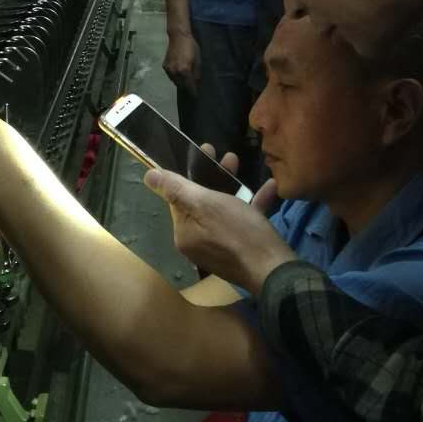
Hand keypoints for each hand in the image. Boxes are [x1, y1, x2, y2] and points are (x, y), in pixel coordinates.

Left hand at [144, 161, 293, 296]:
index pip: (179, 199)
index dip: (191, 173)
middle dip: (214, 176)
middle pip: (202, 202)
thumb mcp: (205, 204)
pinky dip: (253, 204)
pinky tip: (270, 188)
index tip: (205, 152)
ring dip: (233, 186)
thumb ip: (176, 189)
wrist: (273, 269)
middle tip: (226, 156)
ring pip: (224, 209)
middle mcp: (198, 242)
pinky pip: (243, 222)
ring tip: (241, 165)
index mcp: (184, 233)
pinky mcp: (242, 249)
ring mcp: (220, 247)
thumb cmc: (237, 232)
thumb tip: (148, 175)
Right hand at [163, 31, 201, 94]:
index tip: (196, 96)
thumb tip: (197, 83)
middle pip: (182, 85)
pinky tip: (179, 73)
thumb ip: (197, 73)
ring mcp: (168, 69)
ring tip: (186, 81)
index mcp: (185, 70)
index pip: (189, 86)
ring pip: (175, 81)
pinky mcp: (164, 66)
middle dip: (187, 88)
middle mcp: (175, 72)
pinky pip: (171, 76)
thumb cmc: (191, 47)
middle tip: (192, 88)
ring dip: (181, 83)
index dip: (193, 92)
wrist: (178, 37)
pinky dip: (175, 77)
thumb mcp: (198, 60)